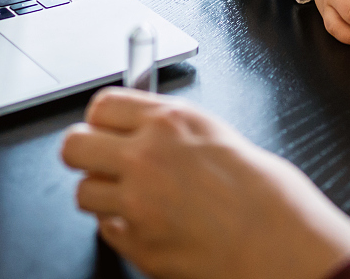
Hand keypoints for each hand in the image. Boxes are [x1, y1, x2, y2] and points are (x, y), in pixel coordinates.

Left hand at [62, 89, 349, 278]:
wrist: (275, 240)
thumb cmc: (262, 191)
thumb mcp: (215, 134)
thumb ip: (171, 128)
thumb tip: (141, 126)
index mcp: (168, 122)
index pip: (100, 106)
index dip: (101, 120)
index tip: (107, 128)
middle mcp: (144, 158)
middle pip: (73, 146)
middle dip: (87, 154)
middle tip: (105, 162)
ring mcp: (135, 203)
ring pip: (83, 191)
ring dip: (104, 194)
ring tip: (136, 198)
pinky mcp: (135, 242)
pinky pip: (106, 228)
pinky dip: (122, 226)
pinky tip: (151, 223)